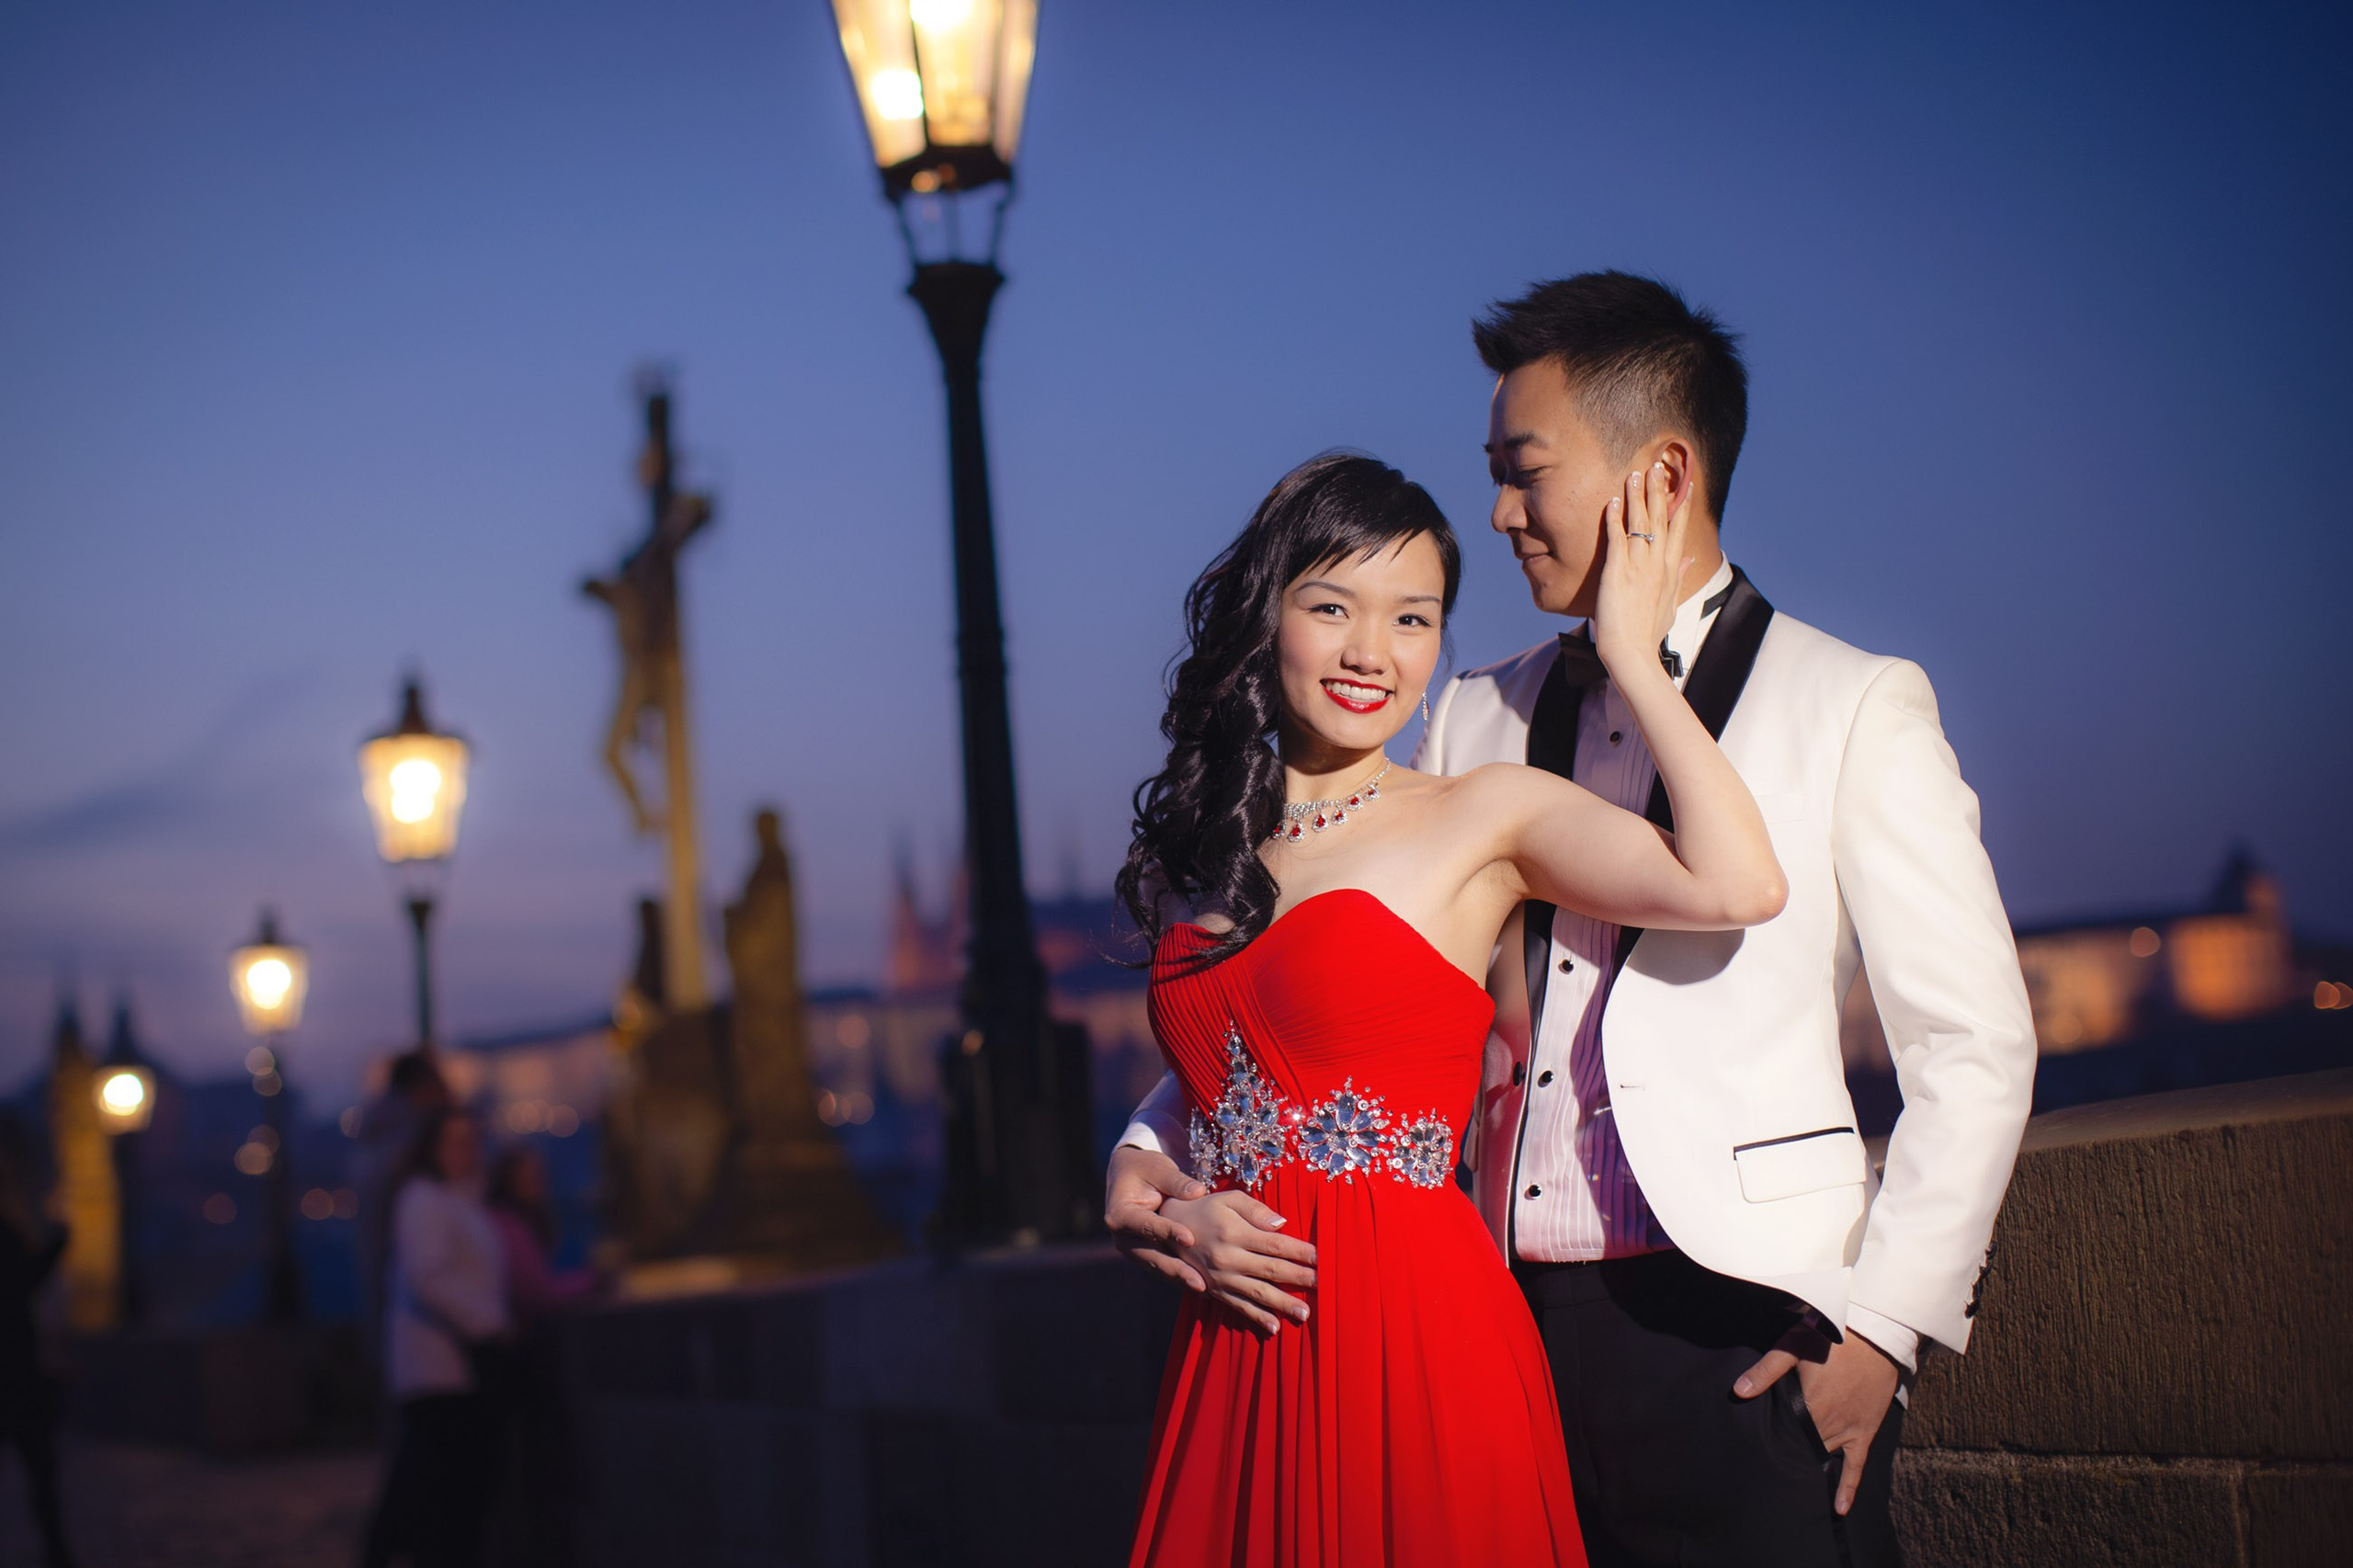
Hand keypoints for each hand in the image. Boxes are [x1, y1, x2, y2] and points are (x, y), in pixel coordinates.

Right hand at [1105, 1144, 1211, 1290]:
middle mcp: (1122, 1237)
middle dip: (1175, 1269)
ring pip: (1157, 1266)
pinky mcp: (1145, 1255)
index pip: (1145, 1224)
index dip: (1168, 1231)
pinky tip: (1202, 1284)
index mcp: (1119, 1214)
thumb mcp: (1158, 1168)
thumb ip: (1176, 1181)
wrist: (1129, 1176)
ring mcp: (1132, 1249)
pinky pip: (1162, 1268)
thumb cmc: (1144, 1168)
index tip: (1190, 1239)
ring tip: (1203, 1288)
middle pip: (1150, 1255)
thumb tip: (1199, 1192)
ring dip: (1180, 1278)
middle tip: (1199, 1282)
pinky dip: (1180, 1276)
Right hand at [1160, 1189, 1316, 1335]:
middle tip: (1324, 1285)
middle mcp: (1229, 1257)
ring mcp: (1221, 1277)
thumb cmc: (1203, 1208)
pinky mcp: (1214, 1290)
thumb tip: (1282, 1224)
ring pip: (1258, 1293)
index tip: (1321, 1258)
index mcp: (1235, 1232)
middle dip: (1300, 1278)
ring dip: (1283, 1304)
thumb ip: (1255, 1210)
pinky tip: (1273, 1326)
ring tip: (1305, 1313)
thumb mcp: (1228, 1199)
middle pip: (1271, 1269)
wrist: (1165, 1227)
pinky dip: (1256, 1317)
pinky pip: (1238, 1306)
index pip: (1275, 1244)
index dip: (1300, 1251)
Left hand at [1590, 460, 1693, 674]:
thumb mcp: (1671, 604)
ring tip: (1637, 472)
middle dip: (1660, 491)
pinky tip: (1612, 501)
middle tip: (1658, 466)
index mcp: (1671, 571)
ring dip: (1638, 496)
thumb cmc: (1648, 633)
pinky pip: (1616, 538)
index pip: (1679, 530)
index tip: (1685, 484)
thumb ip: (1680, 577)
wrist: (1632, 652)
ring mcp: (1638, 567)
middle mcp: (1657, 564)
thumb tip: (1692, 558)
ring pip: (1640, 523)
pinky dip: (1614, 518)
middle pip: (1661, 519)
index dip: (1682, 505)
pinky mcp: (1617, 572)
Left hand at [1734, 1329, 1901, 1515]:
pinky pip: (1857, 1465)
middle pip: (1803, 1447)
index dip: (1771, 1445)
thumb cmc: (1831, 1337)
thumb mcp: (1792, 1347)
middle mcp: (1828, 1423)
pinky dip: (1848, 1487)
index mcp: (1808, 1405)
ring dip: (1809, 1469)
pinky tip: (1839, 1508)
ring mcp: (1849, 1429)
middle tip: (1768, 1473)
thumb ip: (1765, 1371)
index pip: (1784, 1435)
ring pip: (1824, 1456)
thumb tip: (1737, 1391)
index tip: (1756, 1458)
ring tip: (1789, 1489)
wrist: (1877, 1335)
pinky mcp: (1865, 1431)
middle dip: (1788, 1456)